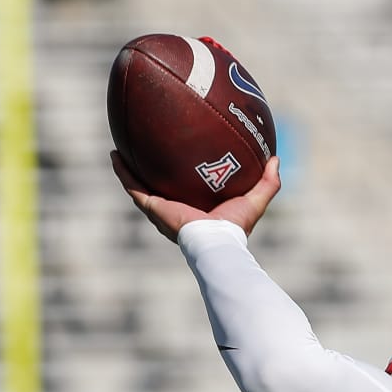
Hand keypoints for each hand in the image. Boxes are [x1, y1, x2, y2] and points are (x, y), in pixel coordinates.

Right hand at [111, 151, 280, 242]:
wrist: (216, 242)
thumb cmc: (234, 228)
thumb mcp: (255, 200)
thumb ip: (268, 182)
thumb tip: (276, 158)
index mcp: (195, 209)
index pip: (185, 190)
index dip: (180, 175)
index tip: (178, 158)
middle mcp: (175, 209)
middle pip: (159, 186)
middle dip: (151, 170)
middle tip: (145, 149)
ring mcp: (161, 209)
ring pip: (139, 185)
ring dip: (128, 168)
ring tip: (119, 149)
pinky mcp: (153, 208)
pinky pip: (133, 186)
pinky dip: (123, 171)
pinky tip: (115, 154)